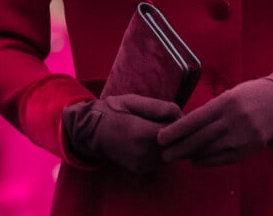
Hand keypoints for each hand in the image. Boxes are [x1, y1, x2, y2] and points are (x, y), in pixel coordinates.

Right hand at [62, 94, 181, 173]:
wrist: (92, 131)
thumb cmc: (114, 111)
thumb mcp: (134, 101)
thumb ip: (158, 107)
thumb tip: (180, 115)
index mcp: (143, 134)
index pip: (176, 132)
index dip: (176, 122)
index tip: (167, 115)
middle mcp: (144, 154)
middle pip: (175, 145)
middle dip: (174, 134)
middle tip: (160, 122)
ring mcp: (142, 165)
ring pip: (170, 155)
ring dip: (168, 144)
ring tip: (153, 131)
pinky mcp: (140, 171)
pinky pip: (160, 162)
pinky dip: (160, 152)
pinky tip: (150, 142)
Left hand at [158, 70, 272, 165]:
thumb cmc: (253, 94)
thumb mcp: (231, 93)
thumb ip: (211, 109)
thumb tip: (187, 124)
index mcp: (226, 102)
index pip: (194, 120)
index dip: (175, 131)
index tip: (161, 138)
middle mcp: (234, 119)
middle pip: (199, 138)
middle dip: (178, 148)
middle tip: (164, 154)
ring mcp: (243, 135)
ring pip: (210, 150)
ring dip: (191, 155)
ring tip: (178, 156)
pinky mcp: (251, 147)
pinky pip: (224, 158)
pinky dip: (208, 161)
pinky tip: (197, 160)